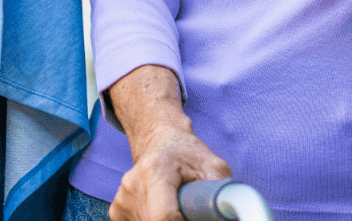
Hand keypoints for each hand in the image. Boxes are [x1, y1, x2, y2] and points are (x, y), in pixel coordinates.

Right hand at [105, 65, 231, 220]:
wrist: (159, 138)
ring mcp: (122, 198)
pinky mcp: (117, 209)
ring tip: (176, 206)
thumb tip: (234, 215)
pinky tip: (161, 208)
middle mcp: (133, 184)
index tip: (195, 218)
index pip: (165, 218)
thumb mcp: (214, 168)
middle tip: (189, 211)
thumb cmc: (189, 153)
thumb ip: (222, 193)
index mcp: (155, 171)